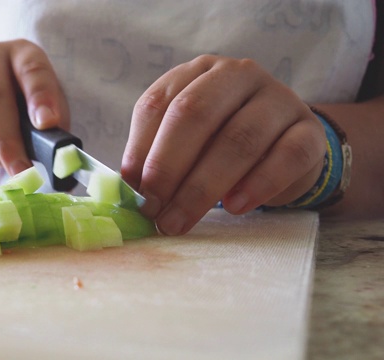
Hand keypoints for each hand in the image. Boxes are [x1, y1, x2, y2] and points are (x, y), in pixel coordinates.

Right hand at [0, 39, 68, 174]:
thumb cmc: (29, 100)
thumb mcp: (49, 100)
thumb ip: (54, 119)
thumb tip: (57, 151)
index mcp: (21, 52)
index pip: (31, 70)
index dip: (40, 97)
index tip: (47, 123)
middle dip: (8, 140)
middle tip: (23, 170)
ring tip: (16, 171)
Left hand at [121, 55, 326, 234]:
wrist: (283, 148)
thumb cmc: (220, 144)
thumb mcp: (185, 142)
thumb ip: (156, 157)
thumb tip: (129, 189)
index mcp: (196, 73)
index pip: (159, 104)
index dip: (141, 149)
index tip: (133, 191)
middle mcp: (238, 75)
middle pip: (196, 115)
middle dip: (169, 168)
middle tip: (155, 210)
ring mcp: (278, 99)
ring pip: (239, 139)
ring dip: (203, 187)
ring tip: (183, 221)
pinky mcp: (310, 131)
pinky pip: (286, 156)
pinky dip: (258, 185)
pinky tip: (235, 207)